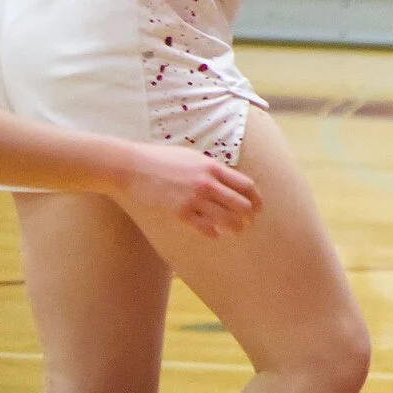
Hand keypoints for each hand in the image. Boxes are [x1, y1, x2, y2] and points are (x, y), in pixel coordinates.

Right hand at [115, 144, 260, 238]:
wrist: (134, 167)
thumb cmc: (162, 159)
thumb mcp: (193, 158)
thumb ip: (211, 169)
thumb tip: (225, 180)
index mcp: (213, 168)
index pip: (246, 185)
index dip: (256, 198)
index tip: (258, 206)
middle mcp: (207, 183)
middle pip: (241, 204)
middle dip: (249, 215)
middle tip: (250, 222)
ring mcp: (194, 198)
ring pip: (226, 219)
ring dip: (234, 227)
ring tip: (236, 230)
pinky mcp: (179, 212)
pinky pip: (204, 227)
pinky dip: (213, 232)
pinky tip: (215, 234)